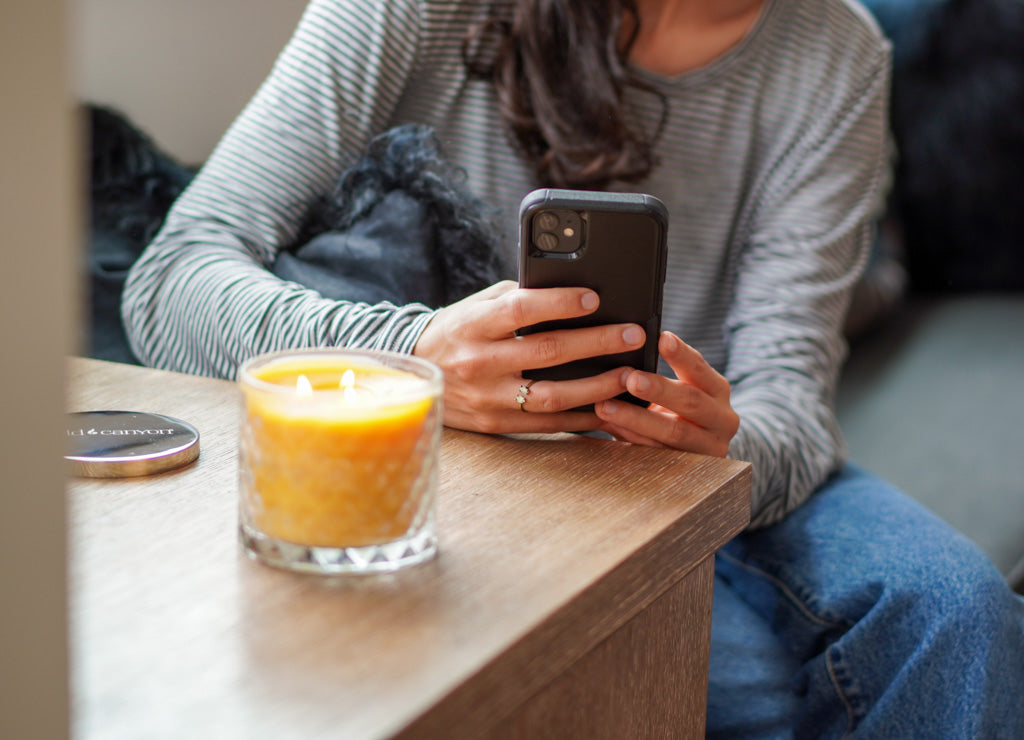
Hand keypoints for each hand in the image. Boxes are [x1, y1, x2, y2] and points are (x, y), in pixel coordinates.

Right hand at [413, 280, 644, 433]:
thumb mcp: (476, 307)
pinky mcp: (496, 423)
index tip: (593, 298)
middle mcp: (479, 362)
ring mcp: (488, 397)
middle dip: (596, 342)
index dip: (559, 303)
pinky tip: (608, 409)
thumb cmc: (456, 332)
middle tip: (633, 335)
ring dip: (596, 387)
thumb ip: (515, 299)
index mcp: (474, 325)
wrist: (415, 374)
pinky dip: (581, 418)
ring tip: (628, 376)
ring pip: (551, 396)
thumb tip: (569, 292)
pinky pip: (546, 424)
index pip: (520, 309)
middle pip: (546, 351)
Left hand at [594, 332, 739, 456]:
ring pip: (674, 432)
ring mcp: (711, 447)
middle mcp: (722, 417)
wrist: (698, 448)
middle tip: (630, 378)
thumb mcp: (679, 388)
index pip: (700, 368)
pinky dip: (633, 439)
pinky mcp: (694, 469)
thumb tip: (619, 347)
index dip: (681, 354)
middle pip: (691, 401)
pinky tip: (612, 428)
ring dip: (636, 419)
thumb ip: (657, 371)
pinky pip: (659, 453)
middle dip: (658, 389)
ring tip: (605, 407)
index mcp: (717, 389)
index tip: (661, 338)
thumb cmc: (678, 408)